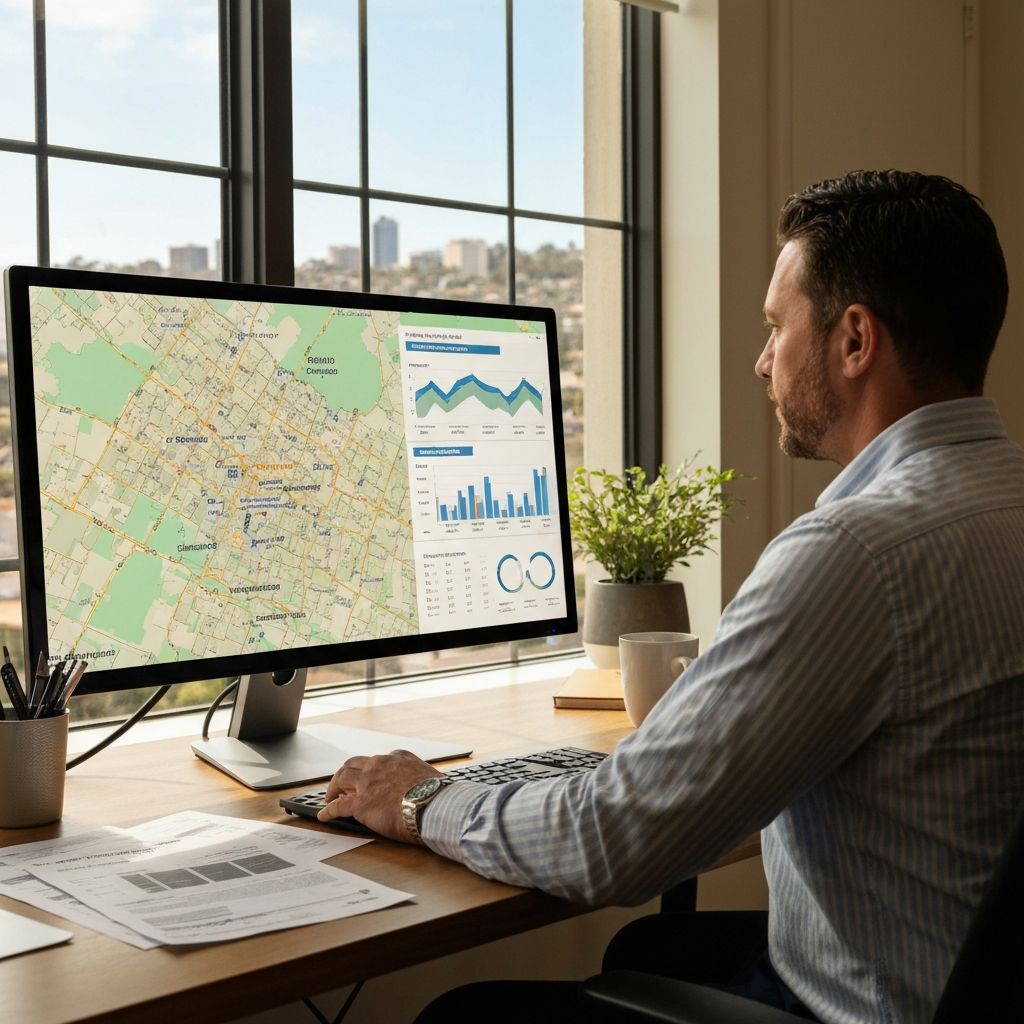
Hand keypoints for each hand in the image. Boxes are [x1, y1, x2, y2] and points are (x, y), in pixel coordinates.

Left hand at [317, 749, 441, 841]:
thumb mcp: (431, 777)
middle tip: (341, 784)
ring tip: (330, 797)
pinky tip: (324, 815)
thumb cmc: (439, 795)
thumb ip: (419, 779)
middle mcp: (380, 764)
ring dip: (333, 787)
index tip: (369, 778)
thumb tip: (423, 791)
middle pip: (354, 764)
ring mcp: (368, 782)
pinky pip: (338, 805)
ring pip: (342, 777)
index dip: (370, 770)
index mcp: (398, 757)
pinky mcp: (360, 803)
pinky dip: (329, 810)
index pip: (379, 761)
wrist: (435, 806)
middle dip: (346, 773)